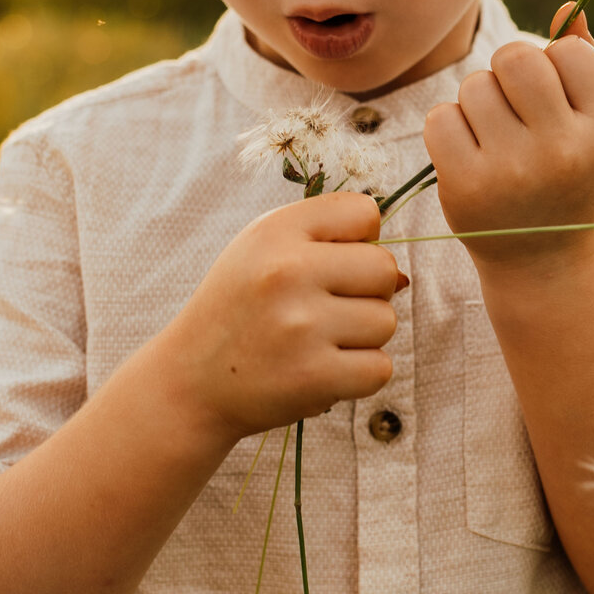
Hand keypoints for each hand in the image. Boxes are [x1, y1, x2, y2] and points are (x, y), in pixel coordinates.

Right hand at [153, 190, 402, 442]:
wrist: (191, 381)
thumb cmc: (240, 309)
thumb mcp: (262, 251)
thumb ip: (328, 241)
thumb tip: (402, 276)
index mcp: (276, 231)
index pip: (365, 213)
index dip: (359, 241)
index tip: (329, 264)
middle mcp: (287, 271)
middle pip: (385, 269)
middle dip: (368, 292)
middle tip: (326, 309)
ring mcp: (302, 326)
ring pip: (386, 322)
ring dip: (362, 337)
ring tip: (317, 342)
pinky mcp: (314, 377)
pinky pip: (380, 368)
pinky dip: (360, 374)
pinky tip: (323, 370)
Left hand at [423, 3, 593, 268]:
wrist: (543, 259)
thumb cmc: (570, 177)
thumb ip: (583, 65)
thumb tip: (564, 8)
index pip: (567, 52)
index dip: (554, 65)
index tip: (555, 97)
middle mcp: (562, 152)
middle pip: (514, 58)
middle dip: (508, 70)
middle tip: (514, 104)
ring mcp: (511, 172)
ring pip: (474, 86)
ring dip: (478, 101)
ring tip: (495, 135)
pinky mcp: (465, 187)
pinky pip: (440, 118)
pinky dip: (449, 128)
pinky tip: (469, 152)